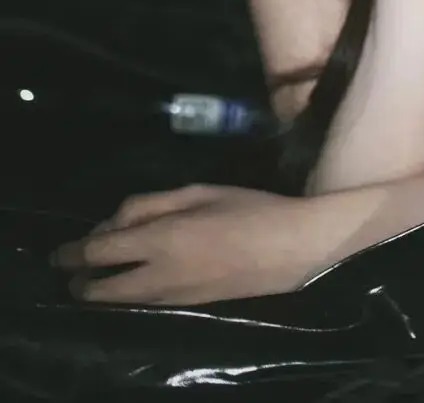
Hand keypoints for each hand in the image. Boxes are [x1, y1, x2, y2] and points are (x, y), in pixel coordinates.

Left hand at [53, 183, 346, 305]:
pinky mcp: (190, 307)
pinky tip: (136, 281)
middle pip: (104, 289)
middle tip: (72, 273)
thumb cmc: (248, 208)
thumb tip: (116, 220)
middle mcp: (160, 275)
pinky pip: (148, 302)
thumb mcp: (199, 191)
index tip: (59, 253)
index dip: (74, 253)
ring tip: (98, 279)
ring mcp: (175, 297)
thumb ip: (152, 204)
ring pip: (124, 302)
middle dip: (81, 283)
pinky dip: (132, 294)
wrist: (290, 248)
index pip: (101, 251)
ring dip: (105, 292)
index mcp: (162, 239)